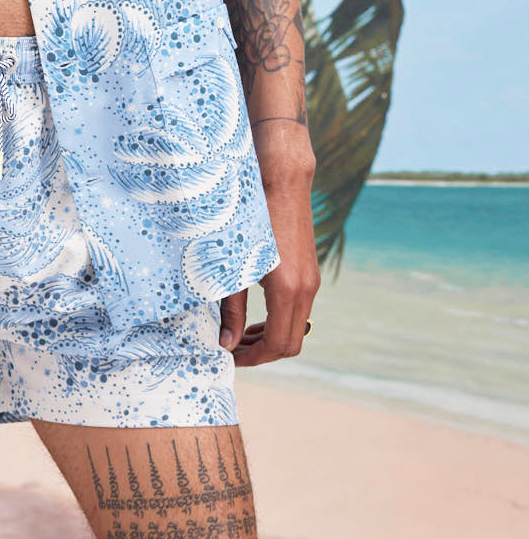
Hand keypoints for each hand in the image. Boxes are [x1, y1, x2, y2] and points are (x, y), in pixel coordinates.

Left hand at [218, 163, 319, 364]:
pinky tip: (256, 313)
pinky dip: (280, 320)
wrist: (281, 180)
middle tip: (233, 350)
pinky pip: (299, 309)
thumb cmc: (249, 217)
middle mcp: (306, 289)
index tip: (230, 358)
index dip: (253, 359)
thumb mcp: (234, 265)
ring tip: (241, 335)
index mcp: (287, 291)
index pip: (277, 346)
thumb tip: (226, 344)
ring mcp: (311, 280)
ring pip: (297, 327)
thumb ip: (231, 308)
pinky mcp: (309, 271)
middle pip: (291, 343)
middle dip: (262, 353)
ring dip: (271, 337)